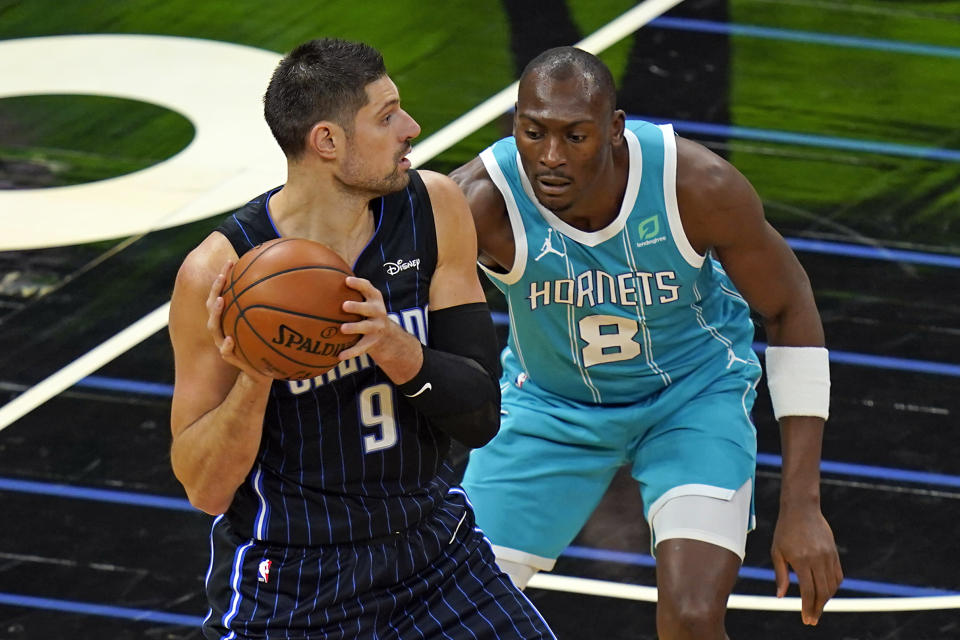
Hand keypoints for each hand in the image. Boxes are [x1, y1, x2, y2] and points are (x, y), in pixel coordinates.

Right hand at [205, 261, 270, 381]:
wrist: (261, 374)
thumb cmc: (266, 347)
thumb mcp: (271, 328)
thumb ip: (275, 311)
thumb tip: (290, 286)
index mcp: (231, 318)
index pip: (223, 294)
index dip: (224, 279)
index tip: (231, 262)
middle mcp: (224, 328)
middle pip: (213, 305)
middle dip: (216, 289)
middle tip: (222, 275)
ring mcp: (224, 343)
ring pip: (213, 327)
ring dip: (216, 313)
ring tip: (221, 300)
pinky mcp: (231, 359)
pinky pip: (225, 352)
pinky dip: (226, 345)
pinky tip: (229, 340)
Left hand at [338, 276, 422, 379]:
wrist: (385, 334)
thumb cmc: (366, 310)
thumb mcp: (365, 298)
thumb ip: (350, 289)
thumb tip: (323, 271)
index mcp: (375, 298)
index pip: (368, 288)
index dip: (359, 284)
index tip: (347, 280)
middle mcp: (378, 312)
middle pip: (369, 308)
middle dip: (358, 307)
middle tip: (344, 306)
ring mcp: (377, 327)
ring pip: (366, 327)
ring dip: (355, 328)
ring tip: (342, 328)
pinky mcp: (372, 342)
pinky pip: (361, 347)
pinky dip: (351, 352)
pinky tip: (339, 356)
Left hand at [771, 504, 842, 625]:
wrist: (801, 509)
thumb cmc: (785, 531)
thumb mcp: (777, 551)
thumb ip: (781, 575)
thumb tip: (780, 596)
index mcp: (801, 560)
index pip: (808, 591)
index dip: (807, 607)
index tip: (806, 619)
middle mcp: (817, 559)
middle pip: (822, 592)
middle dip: (817, 608)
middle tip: (813, 619)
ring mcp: (828, 556)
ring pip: (832, 585)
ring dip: (826, 600)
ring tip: (817, 608)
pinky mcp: (834, 553)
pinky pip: (838, 575)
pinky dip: (833, 587)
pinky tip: (826, 593)